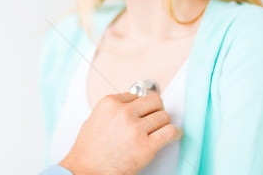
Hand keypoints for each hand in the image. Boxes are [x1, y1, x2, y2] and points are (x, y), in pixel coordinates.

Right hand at [58, 92, 181, 174]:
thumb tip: (131, 107)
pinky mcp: (146, 146)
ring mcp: (135, 128)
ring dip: (163, 123)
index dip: (140, 105)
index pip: (137, 95)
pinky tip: (173, 134)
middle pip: (154, 101)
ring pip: (164, 116)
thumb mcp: (96, 118)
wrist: (87, 170)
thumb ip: (114, 110)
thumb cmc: (89, 149)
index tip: (142, 112)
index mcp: (110, 103)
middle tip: (154, 117)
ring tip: (159, 130)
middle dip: (155, 109)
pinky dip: (175, 133)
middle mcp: (123, 112)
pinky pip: (170, 132)